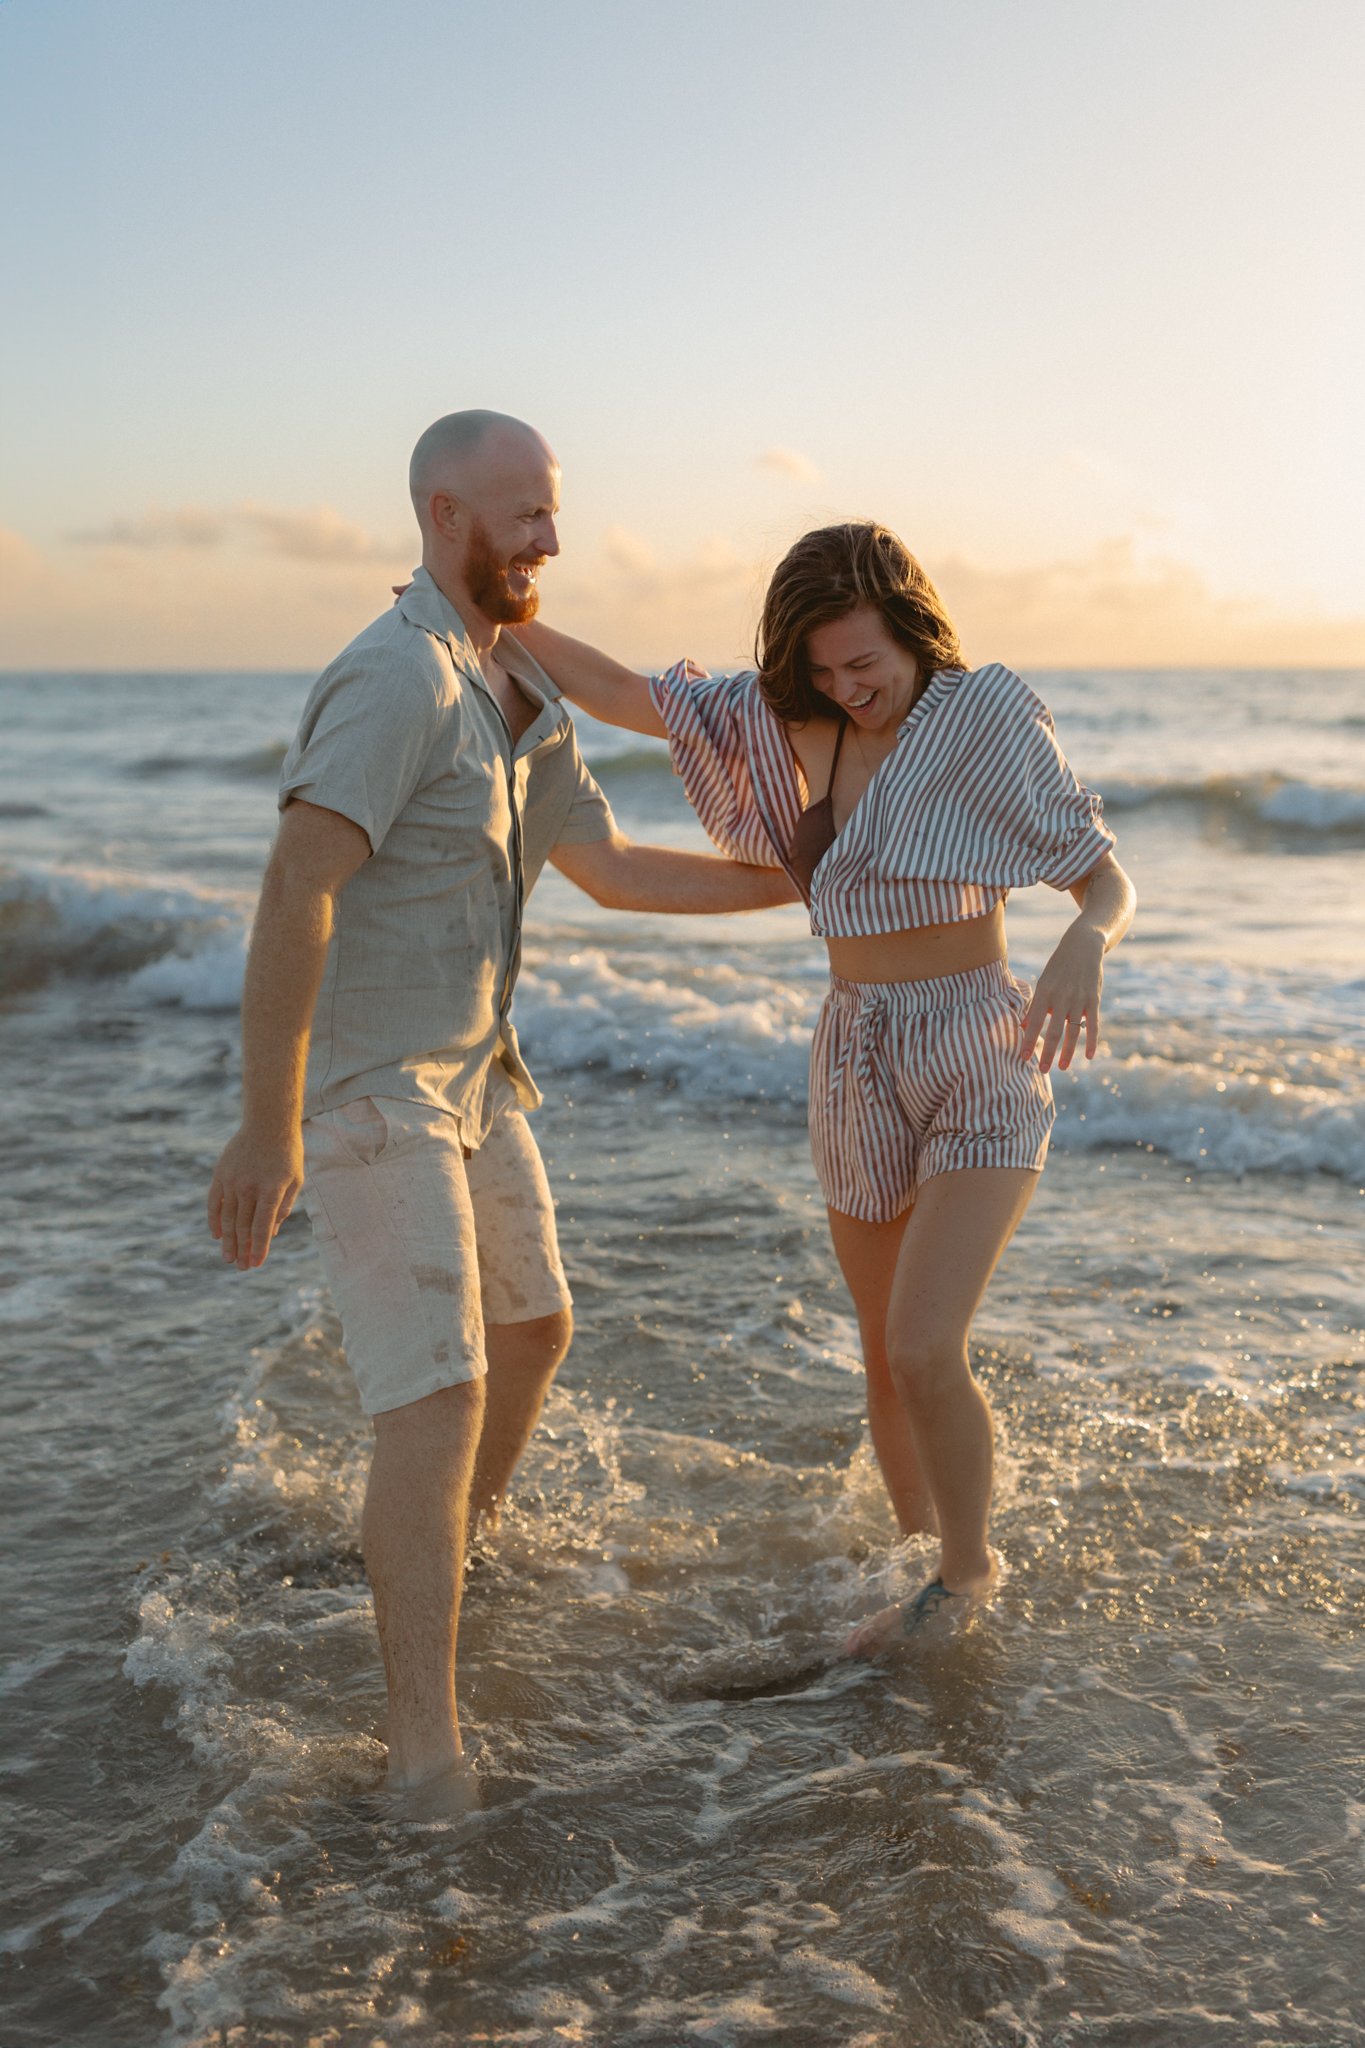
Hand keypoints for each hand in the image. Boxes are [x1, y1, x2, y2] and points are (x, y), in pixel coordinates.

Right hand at [207, 1126, 303, 1270]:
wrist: (268, 1122)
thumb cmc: (287, 1153)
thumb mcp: (295, 1180)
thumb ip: (283, 1207)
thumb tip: (270, 1233)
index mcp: (271, 1190)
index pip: (262, 1227)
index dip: (259, 1248)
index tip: (256, 1264)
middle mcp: (249, 1187)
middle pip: (244, 1226)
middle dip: (243, 1250)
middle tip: (241, 1268)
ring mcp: (232, 1180)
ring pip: (228, 1218)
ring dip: (228, 1241)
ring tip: (228, 1258)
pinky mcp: (220, 1174)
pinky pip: (214, 1202)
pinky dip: (214, 1220)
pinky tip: (217, 1235)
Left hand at [1019, 925, 1104, 1072]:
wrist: (1082, 947)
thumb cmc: (1058, 967)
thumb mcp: (1043, 982)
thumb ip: (1036, 1005)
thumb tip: (1025, 1026)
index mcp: (1045, 992)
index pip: (1035, 1022)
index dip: (1029, 1041)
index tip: (1023, 1057)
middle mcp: (1062, 998)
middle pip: (1054, 1031)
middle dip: (1047, 1053)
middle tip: (1042, 1070)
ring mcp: (1079, 1000)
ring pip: (1073, 1032)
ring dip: (1067, 1052)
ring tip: (1061, 1067)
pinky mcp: (1094, 1001)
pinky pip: (1093, 1026)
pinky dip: (1091, 1042)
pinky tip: (1088, 1056)